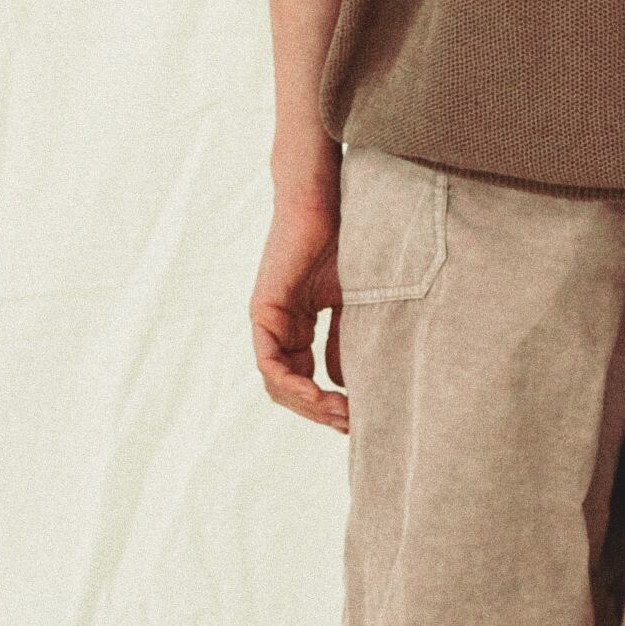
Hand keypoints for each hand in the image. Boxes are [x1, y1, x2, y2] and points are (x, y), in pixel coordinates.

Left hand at [252, 179, 346, 431]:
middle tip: (354, 426)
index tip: (361, 419)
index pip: (307, 380)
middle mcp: (280, 328)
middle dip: (322, 413)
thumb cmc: (347, 238)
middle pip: (291, 390)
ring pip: (278, 384)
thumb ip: (347, 340)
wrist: (327, 198)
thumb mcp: (354, 302)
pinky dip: (293, 385)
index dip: (331, 405)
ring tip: (341, 415)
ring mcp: (269, 321)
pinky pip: (270, 363)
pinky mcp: (263, 311)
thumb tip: (347, 386)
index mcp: (299, 326)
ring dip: (309, 405)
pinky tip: (321, 395)